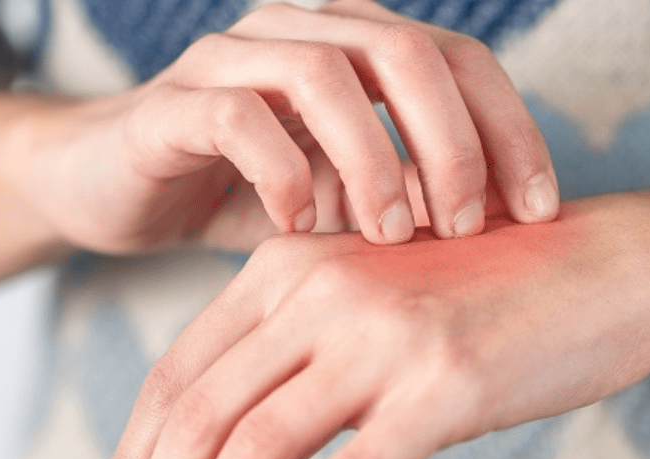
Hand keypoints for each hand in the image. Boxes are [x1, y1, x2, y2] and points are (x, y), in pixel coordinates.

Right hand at [6, 0, 555, 253]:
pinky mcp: (170, 104)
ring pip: (324, 75)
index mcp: (351, 43)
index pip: (458, 59)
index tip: (538, 211)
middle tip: (464, 228)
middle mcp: (296, 32)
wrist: (111, 187)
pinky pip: (236, 118)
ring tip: (389, 236)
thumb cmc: (239, 191)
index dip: (509, 129)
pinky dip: (282, 173)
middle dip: (451, 141)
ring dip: (373, 159)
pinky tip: (299, 228)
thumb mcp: (344, 198)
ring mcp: (229, 61)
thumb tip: (501, 232)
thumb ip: (410, 196)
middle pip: (404, 50)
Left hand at [106, 199, 649, 458]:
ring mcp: (380, 336)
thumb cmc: (490, 290)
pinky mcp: (443, 384)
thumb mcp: (374, 294)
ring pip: (255, 444)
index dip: (140, 446)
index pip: (183, 370)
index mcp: (290, 265)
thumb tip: (234, 430)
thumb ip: (301, 342)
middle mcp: (320, 289)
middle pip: (200, 410)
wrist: (614, 262)